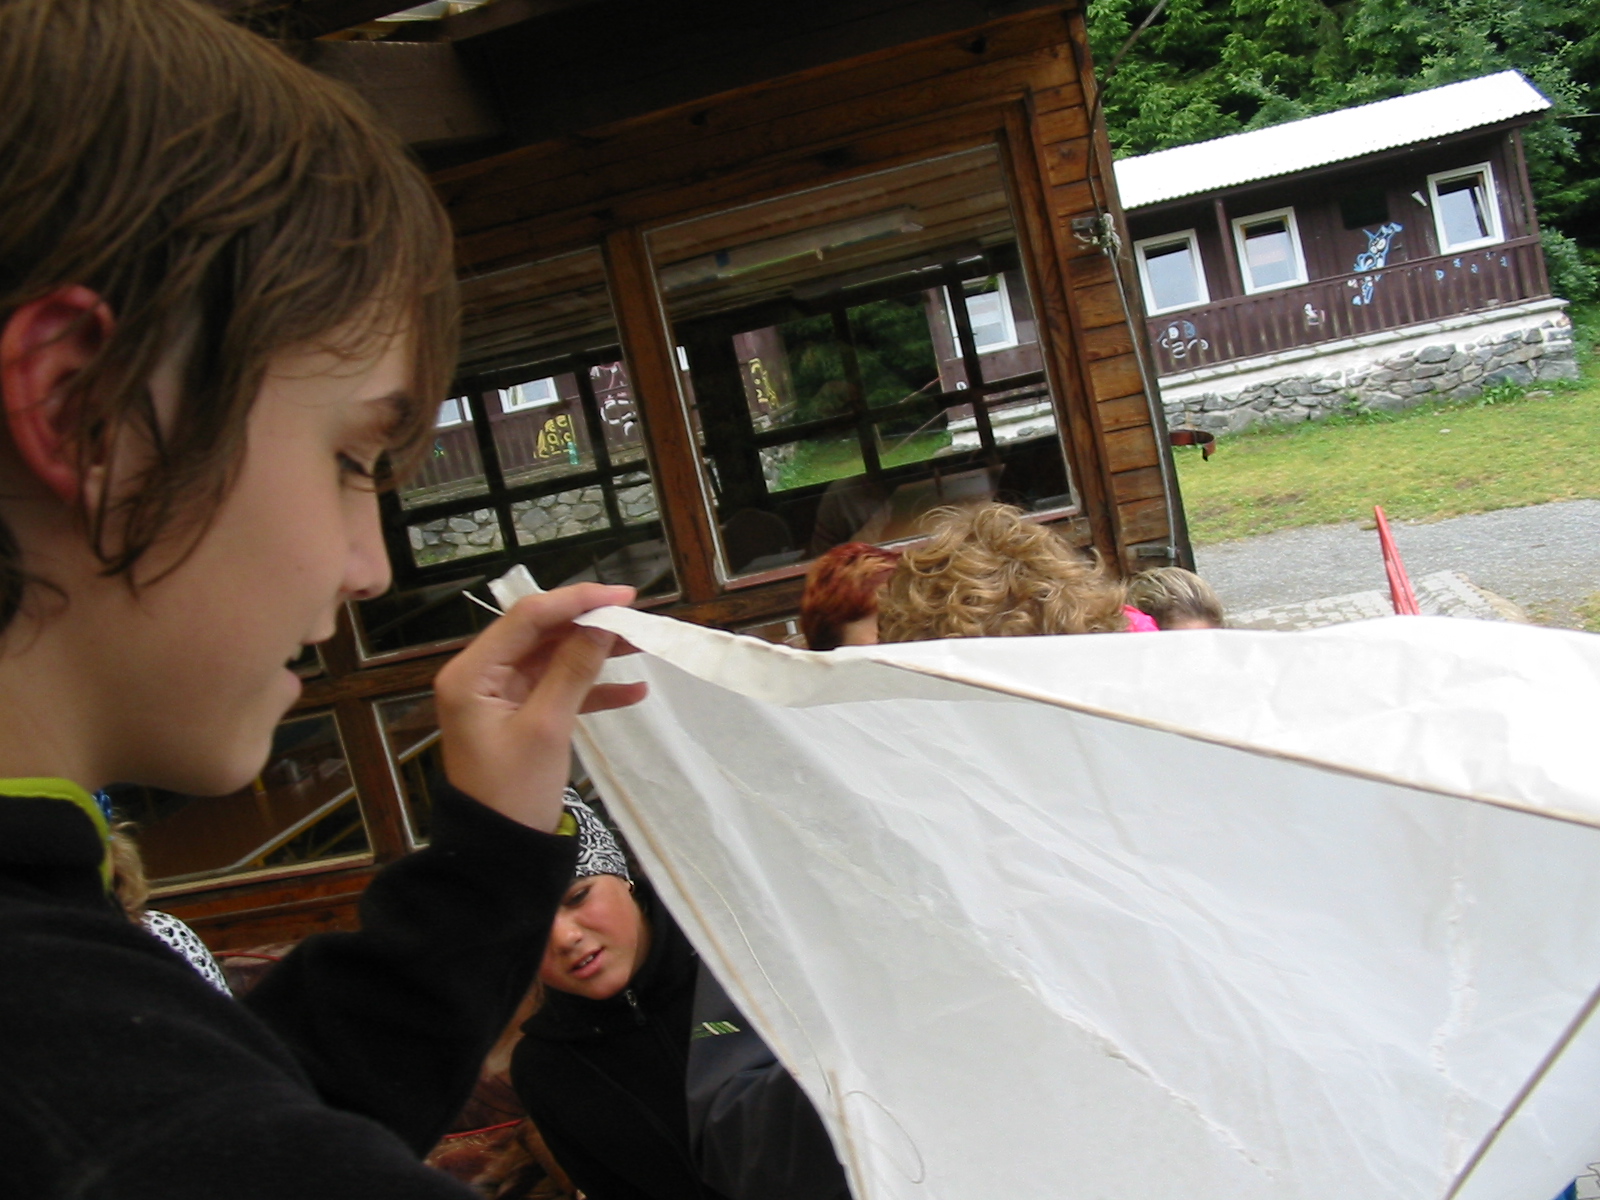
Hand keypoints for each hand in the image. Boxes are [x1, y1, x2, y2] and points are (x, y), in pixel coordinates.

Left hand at [434, 583, 646, 830]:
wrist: (497, 854)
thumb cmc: (514, 793)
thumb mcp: (547, 728)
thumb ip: (573, 669)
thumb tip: (602, 624)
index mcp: (471, 673)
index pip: (527, 617)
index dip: (577, 601)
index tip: (624, 597)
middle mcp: (480, 676)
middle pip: (541, 633)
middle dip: (590, 625)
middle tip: (637, 620)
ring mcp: (499, 696)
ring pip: (553, 658)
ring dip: (596, 653)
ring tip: (642, 647)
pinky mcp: (518, 716)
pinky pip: (557, 688)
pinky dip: (592, 688)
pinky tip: (633, 690)